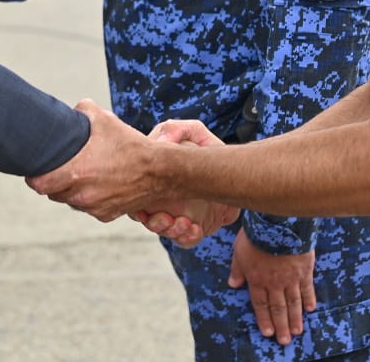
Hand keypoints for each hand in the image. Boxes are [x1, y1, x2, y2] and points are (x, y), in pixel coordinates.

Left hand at [26, 100, 229, 245]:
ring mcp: (94, 207)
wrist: (159, 170)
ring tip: (80, 174)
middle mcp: (82, 194)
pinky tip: (98, 183)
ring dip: (70, 191)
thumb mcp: (104, 119)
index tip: (36, 168)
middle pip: (52, 193)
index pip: (37, 184)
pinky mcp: (106, 214)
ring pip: (70, 201)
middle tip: (58, 168)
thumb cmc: (130, 144)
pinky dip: (89, 198)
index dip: (34, 176)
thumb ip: (82, 111)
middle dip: (52, 181)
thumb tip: (71, 111)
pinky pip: (88, 208)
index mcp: (76, 172)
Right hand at [132, 119, 237, 244]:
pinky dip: (186, 238)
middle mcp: (160, 198)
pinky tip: (195, 229)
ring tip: (185, 224)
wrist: (236, 170)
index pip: (134, 192)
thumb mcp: (194, 132)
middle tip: (168, 219)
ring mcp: (175, 213)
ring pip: (164, 230)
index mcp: (154, 176)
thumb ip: (176, 130)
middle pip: (145, 217)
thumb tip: (161, 141)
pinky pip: (184, 239)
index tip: (145, 207)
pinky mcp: (192, 226)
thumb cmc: (208, 149)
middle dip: (155, 222)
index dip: (136, 203)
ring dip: (170, 230)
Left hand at [230, 231, 316, 345]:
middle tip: (285, 341)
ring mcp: (291, 277)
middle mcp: (274, 282)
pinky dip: (309, 299)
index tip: (268, 333)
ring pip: (293, 302)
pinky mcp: (305, 269)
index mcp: (257, 279)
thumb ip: (237, 269)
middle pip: (278, 308)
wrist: (278, 223)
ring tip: (297, 331)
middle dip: (281, 326)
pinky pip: (307, 288)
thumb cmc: (256, 234)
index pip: (260, 304)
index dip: (264, 319)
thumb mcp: (239, 250)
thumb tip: (233, 284)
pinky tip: (310, 309)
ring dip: (295, 318)